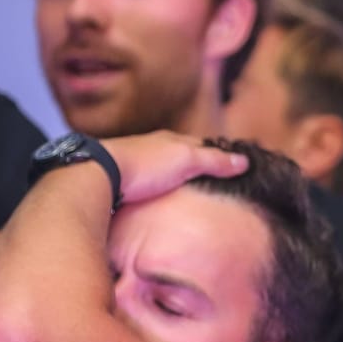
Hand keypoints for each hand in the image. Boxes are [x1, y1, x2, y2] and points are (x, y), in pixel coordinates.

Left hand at [101, 132, 247, 206]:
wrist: (99, 174)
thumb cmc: (144, 164)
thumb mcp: (187, 160)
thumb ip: (215, 161)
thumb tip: (243, 161)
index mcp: (168, 140)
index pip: (198, 144)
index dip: (214, 154)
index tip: (228, 165)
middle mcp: (151, 148)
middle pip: (177, 155)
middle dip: (192, 165)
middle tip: (208, 180)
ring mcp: (134, 163)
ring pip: (159, 169)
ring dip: (170, 178)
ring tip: (184, 193)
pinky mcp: (120, 181)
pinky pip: (144, 184)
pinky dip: (154, 190)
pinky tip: (156, 201)